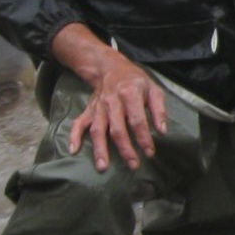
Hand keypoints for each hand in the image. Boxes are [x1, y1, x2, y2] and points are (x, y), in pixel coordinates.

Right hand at [51, 23, 167, 172]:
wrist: (110, 67)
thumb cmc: (135, 80)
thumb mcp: (153, 88)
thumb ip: (159, 109)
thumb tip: (162, 131)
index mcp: (129, 94)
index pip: (137, 120)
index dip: (143, 138)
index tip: (149, 152)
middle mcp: (111, 102)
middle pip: (117, 129)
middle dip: (125, 149)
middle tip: (133, 165)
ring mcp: (98, 107)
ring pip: (97, 130)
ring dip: (100, 149)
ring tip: (103, 167)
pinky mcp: (89, 110)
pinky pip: (79, 123)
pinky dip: (74, 136)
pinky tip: (73, 150)